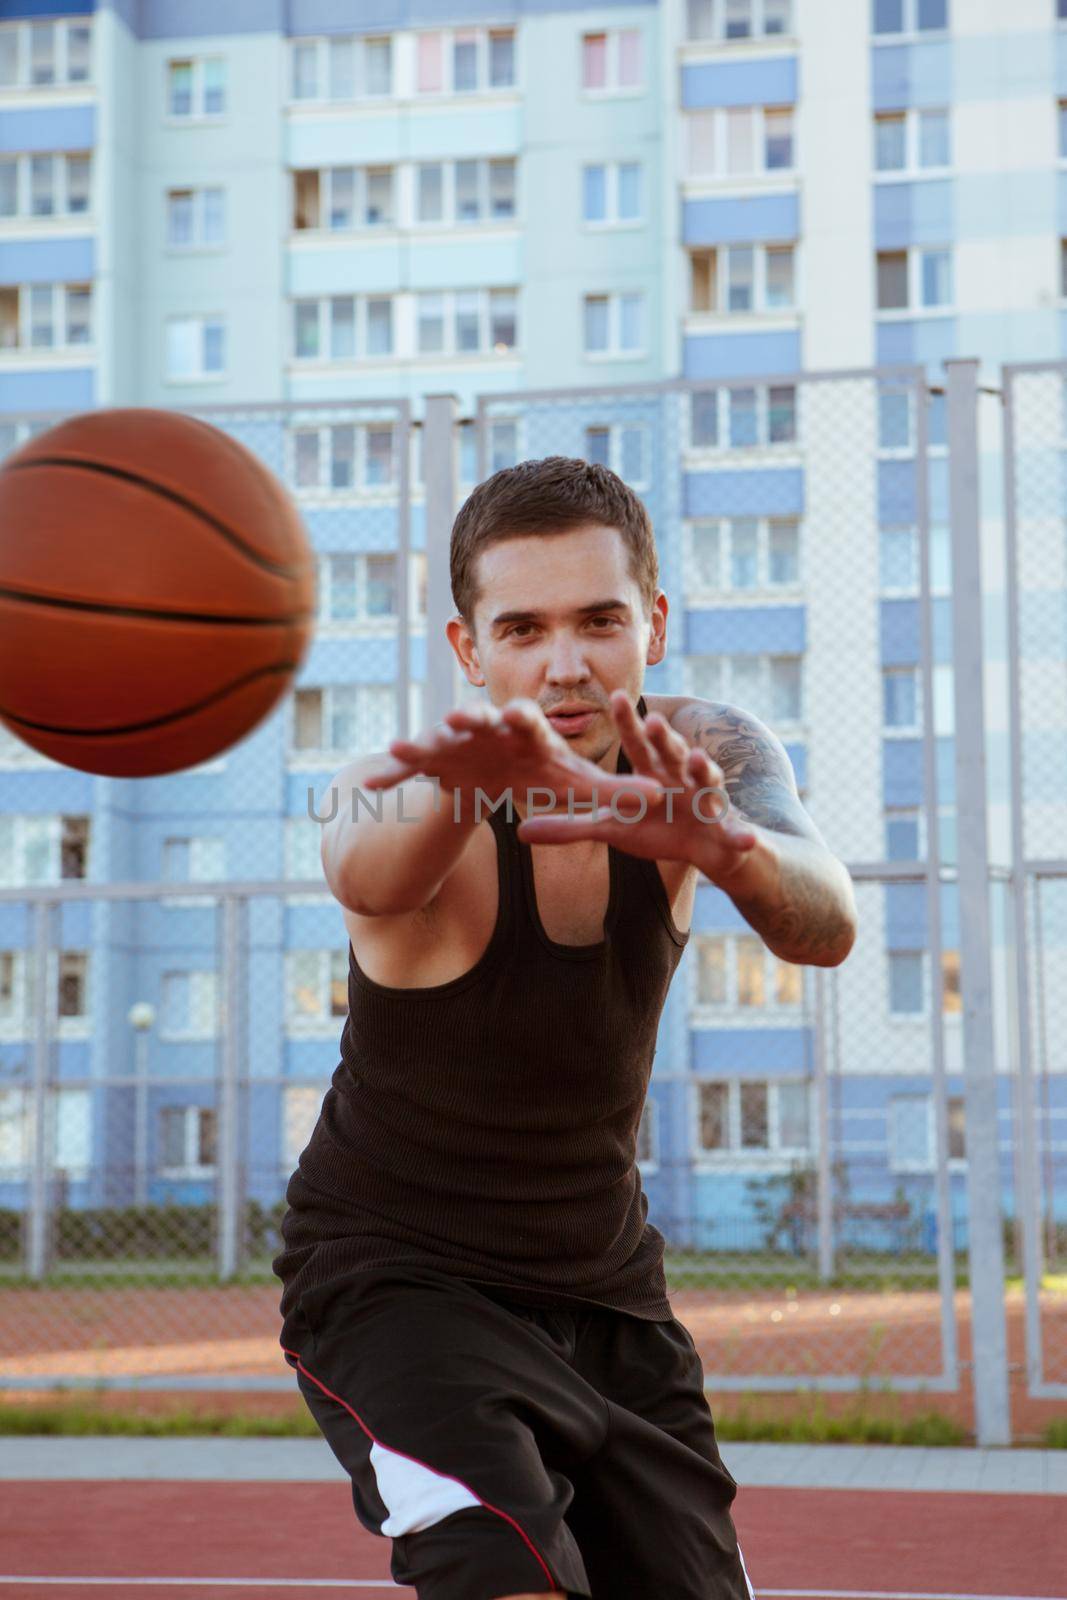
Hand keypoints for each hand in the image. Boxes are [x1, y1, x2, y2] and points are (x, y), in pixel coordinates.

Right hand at [361, 696, 664, 812]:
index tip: (518, 715)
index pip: (530, 722)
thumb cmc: (541, 772)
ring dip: (421, 742)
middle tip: (460, 718)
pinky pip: (409, 766)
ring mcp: (456, 741)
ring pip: (438, 738)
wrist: (496, 770)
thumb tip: (660, 797)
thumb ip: (615, 792)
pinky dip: (390, 775)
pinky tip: (367, 788)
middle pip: (480, 721)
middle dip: (469, 720)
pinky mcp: (431, 759)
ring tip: (399, 745)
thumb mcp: (576, 784)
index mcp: (527, 731)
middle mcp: (489, 727)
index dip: (524, 720)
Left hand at [515, 689, 758, 881]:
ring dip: (702, 769)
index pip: (639, 744)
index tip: (617, 696)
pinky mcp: (729, 833)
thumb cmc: (659, 830)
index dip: (629, 723)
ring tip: (697, 760)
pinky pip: (737, 836)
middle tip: (653, 720)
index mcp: (654, 774)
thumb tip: (520, 830)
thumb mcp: (611, 829)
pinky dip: (742, 838)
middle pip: (672, 754)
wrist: (711, 850)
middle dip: (664, 739)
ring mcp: (709, 802)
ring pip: (706, 780)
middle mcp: (684, 779)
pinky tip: (747, 840)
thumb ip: (569, 827)